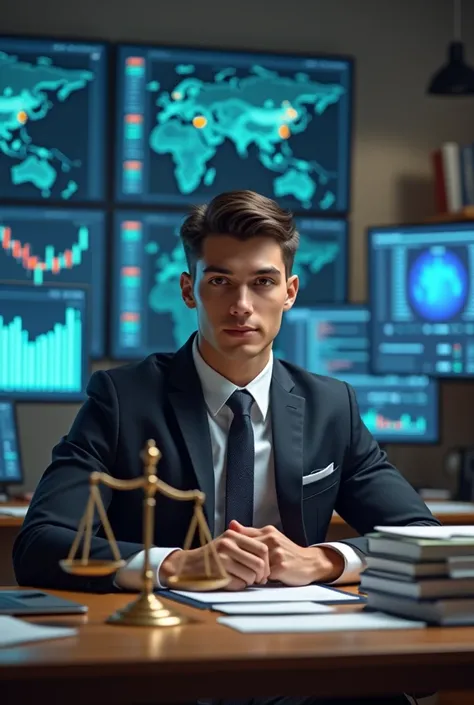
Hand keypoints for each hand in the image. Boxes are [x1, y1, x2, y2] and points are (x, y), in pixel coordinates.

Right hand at [159, 529, 269, 589]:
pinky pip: (240, 583)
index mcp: (233, 535)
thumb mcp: (225, 543)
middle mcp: (228, 544)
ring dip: (251, 581)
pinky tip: (232, 582)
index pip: (262, 548)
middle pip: (259, 562)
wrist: (185, 566)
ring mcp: (223, 559)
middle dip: (262, 575)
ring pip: (251, 575)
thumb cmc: (210, 557)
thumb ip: (244, 543)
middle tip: (259, 580)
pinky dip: (239, 586)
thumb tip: (269, 551)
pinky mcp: (218, 573)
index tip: (265, 570)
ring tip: (244, 580)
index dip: (267, 562)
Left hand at [229, 521, 343, 585]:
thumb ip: (250, 533)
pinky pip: (264, 575)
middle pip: (247, 551)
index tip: (232, 555)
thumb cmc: (287, 552)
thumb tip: (231, 524)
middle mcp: (272, 539)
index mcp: (268, 531)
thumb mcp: (270, 537)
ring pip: (255, 564)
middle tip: (242, 568)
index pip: (244, 537)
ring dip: (253, 572)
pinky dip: (262, 579)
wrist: (310, 562)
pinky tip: (263, 580)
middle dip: (243, 561)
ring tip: (254, 575)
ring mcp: (277, 553)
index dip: (236, 549)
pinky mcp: (282, 567)